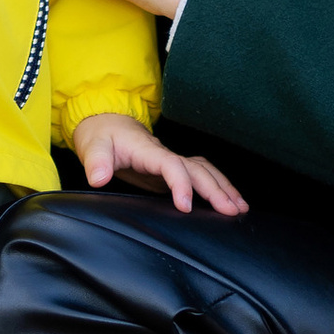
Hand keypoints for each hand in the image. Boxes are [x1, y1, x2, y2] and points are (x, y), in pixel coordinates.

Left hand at [68, 111, 248, 217]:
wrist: (106, 122)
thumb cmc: (101, 135)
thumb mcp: (92, 146)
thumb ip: (96, 162)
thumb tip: (99, 178)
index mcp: (148, 150)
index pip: (172, 165)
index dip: (181, 184)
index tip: (186, 207)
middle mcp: (165, 154)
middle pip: (198, 169)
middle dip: (216, 189)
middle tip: (232, 211)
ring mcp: (170, 160)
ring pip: (204, 170)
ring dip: (223, 187)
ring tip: (240, 208)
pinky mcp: (171, 169)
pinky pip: (200, 175)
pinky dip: (216, 185)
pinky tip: (227, 199)